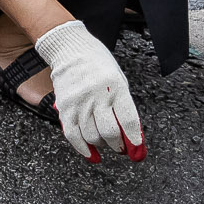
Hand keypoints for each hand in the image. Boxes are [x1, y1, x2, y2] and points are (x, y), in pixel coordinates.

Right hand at [32, 19, 142, 160]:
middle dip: (118, 145)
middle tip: (121, 147)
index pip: (128, 119)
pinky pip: (73, 135)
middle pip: (110, 132)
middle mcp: (97, 95)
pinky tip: (91, 154)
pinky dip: (83, 149)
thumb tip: (130, 135)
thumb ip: (123, 106)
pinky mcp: (65, 107)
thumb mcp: (118, 80)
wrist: (71, 49)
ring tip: (106, 142)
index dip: (134, 138)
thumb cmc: (99, 64)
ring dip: (102, 145)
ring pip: (92, 136)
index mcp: (115, 86)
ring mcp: (79, 102)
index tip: (138, 149)